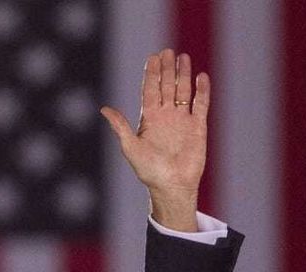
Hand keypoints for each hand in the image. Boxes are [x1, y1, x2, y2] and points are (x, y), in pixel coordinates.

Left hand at [101, 48, 209, 230]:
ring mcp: (182, 120)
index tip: (153, 57)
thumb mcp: (130, 147)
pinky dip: (202, 91)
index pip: (150, 91)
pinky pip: (201, 104)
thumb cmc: (148, 171)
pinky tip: (201, 76)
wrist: (171, 185)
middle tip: (167, 51)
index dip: (151, 74)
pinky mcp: (198, 127)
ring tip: (183, 57)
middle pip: (166, 87)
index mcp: (149, 120)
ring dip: (183, 75)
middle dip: (167, 69)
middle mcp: (166, 117)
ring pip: (183, 91)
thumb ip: (120, 126)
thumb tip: (104, 108)